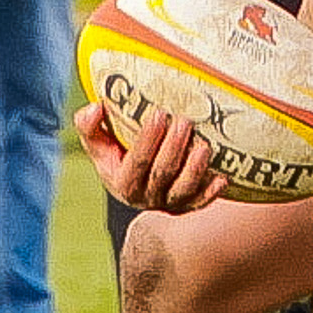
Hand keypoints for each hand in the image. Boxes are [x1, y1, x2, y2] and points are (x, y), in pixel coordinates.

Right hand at [72, 102, 227, 213]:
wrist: (137, 184)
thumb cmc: (118, 154)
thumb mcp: (99, 144)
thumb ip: (90, 126)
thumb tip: (95, 107)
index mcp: (122, 182)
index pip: (136, 162)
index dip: (147, 140)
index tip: (159, 114)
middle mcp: (145, 197)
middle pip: (162, 173)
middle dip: (174, 147)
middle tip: (185, 121)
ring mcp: (169, 202)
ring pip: (183, 190)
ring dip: (195, 169)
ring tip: (203, 146)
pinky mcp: (189, 205)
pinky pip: (201, 202)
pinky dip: (212, 192)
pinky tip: (222, 177)